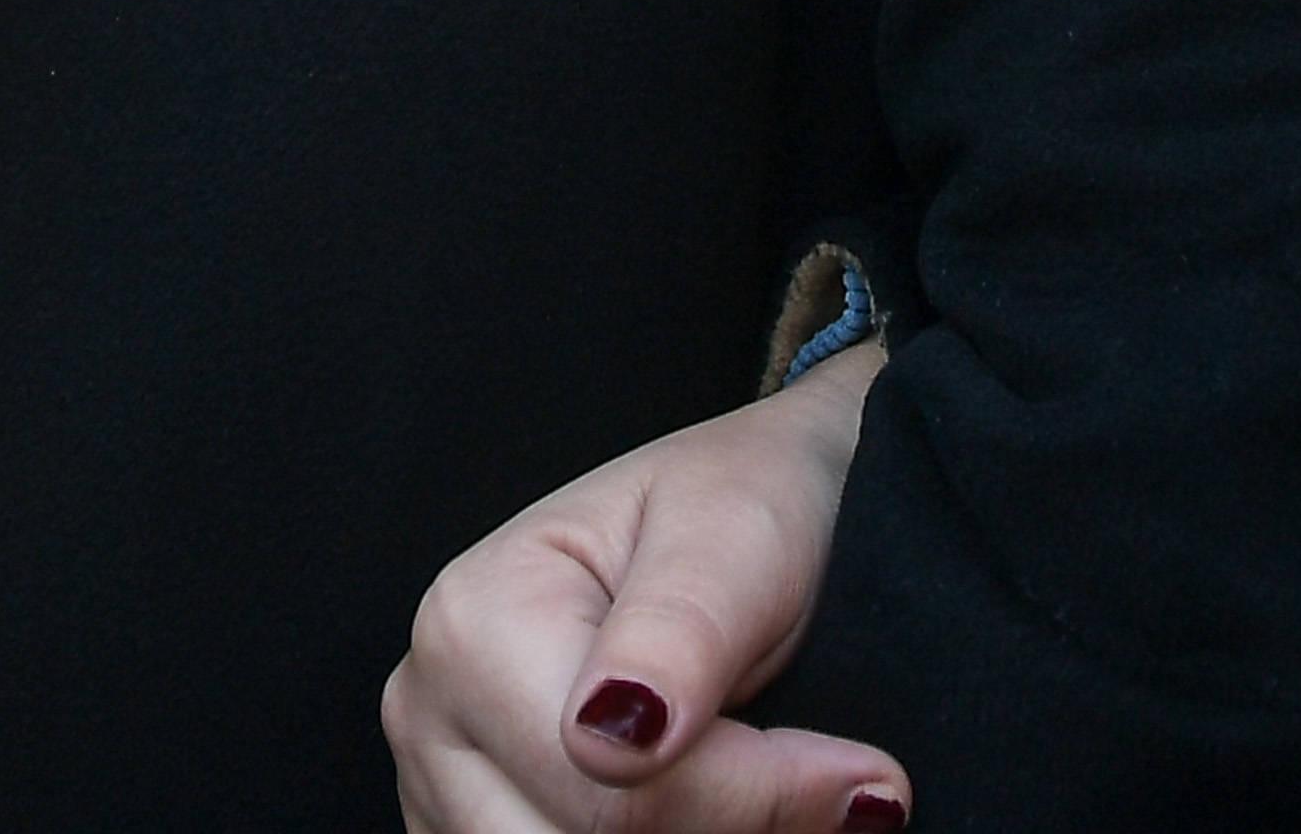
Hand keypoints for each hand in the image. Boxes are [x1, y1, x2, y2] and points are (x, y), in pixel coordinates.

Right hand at [384, 346, 899, 833]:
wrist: (760, 505)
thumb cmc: (750, 499)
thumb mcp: (735, 531)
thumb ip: (683, 631)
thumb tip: (624, 739)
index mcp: (470, 624)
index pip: (619, 796)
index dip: (763, 800)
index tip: (871, 780)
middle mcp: (429, 716)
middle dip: (728, 832)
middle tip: (825, 786)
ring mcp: (442, 791)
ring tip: (769, 787)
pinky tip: (712, 812)